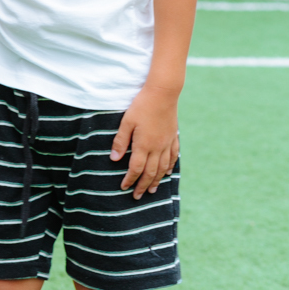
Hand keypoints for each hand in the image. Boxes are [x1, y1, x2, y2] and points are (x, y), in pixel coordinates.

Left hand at [110, 85, 179, 199]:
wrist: (163, 93)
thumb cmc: (142, 105)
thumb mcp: (127, 121)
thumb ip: (121, 141)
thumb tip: (114, 159)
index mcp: (144, 145)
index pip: (136, 168)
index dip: (130, 180)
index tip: (124, 188)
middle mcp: (157, 147)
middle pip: (150, 172)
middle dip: (143, 186)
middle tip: (137, 196)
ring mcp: (167, 143)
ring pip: (163, 168)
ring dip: (157, 180)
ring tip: (152, 191)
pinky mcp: (173, 137)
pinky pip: (173, 156)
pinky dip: (170, 167)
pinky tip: (167, 172)